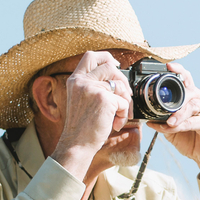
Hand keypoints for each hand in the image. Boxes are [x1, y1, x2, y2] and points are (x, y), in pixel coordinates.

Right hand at [52, 51, 129, 181]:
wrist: (77, 144)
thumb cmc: (82, 127)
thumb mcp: (81, 100)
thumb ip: (93, 86)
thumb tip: (117, 78)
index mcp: (75, 80)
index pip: (90, 56)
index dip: (106, 57)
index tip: (116, 65)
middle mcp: (82, 81)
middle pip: (110, 67)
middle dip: (122, 81)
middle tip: (124, 96)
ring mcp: (92, 88)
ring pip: (120, 85)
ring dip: (124, 102)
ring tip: (117, 117)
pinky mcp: (104, 98)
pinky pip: (123, 101)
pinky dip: (123, 114)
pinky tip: (115, 124)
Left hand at [156, 63, 199, 181]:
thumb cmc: (192, 141)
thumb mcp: (173, 130)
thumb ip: (163, 121)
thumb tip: (147, 118)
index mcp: (194, 98)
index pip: (187, 80)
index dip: (179, 71)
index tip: (168, 66)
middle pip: (188, 91)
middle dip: (174, 99)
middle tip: (162, 107)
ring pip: (191, 106)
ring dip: (178, 114)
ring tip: (169, 122)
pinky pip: (194, 121)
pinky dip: (181, 125)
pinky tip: (173, 128)